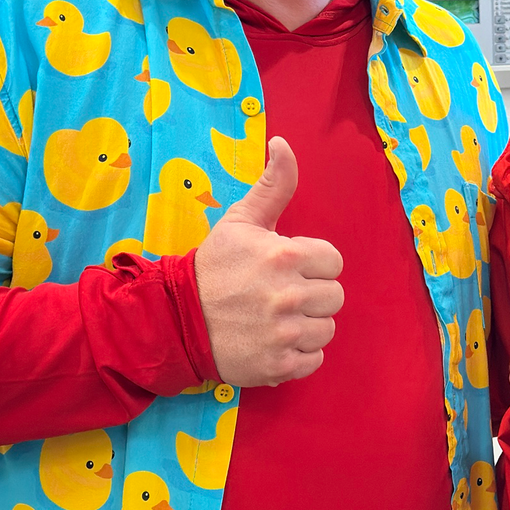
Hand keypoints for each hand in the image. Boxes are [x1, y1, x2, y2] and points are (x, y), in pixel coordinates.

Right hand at [192, 137, 342, 386]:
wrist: (176, 320)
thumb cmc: (213, 268)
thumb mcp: (240, 221)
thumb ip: (272, 185)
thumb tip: (283, 144)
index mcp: (284, 256)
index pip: (333, 261)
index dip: (311, 264)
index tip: (286, 269)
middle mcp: (289, 296)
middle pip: (334, 297)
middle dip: (311, 295)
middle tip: (279, 295)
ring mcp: (285, 333)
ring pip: (326, 329)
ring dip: (306, 325)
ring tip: (275, 319)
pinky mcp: (279, 365)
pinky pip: (314, 360)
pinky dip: (298, 354)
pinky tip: (273, 342)